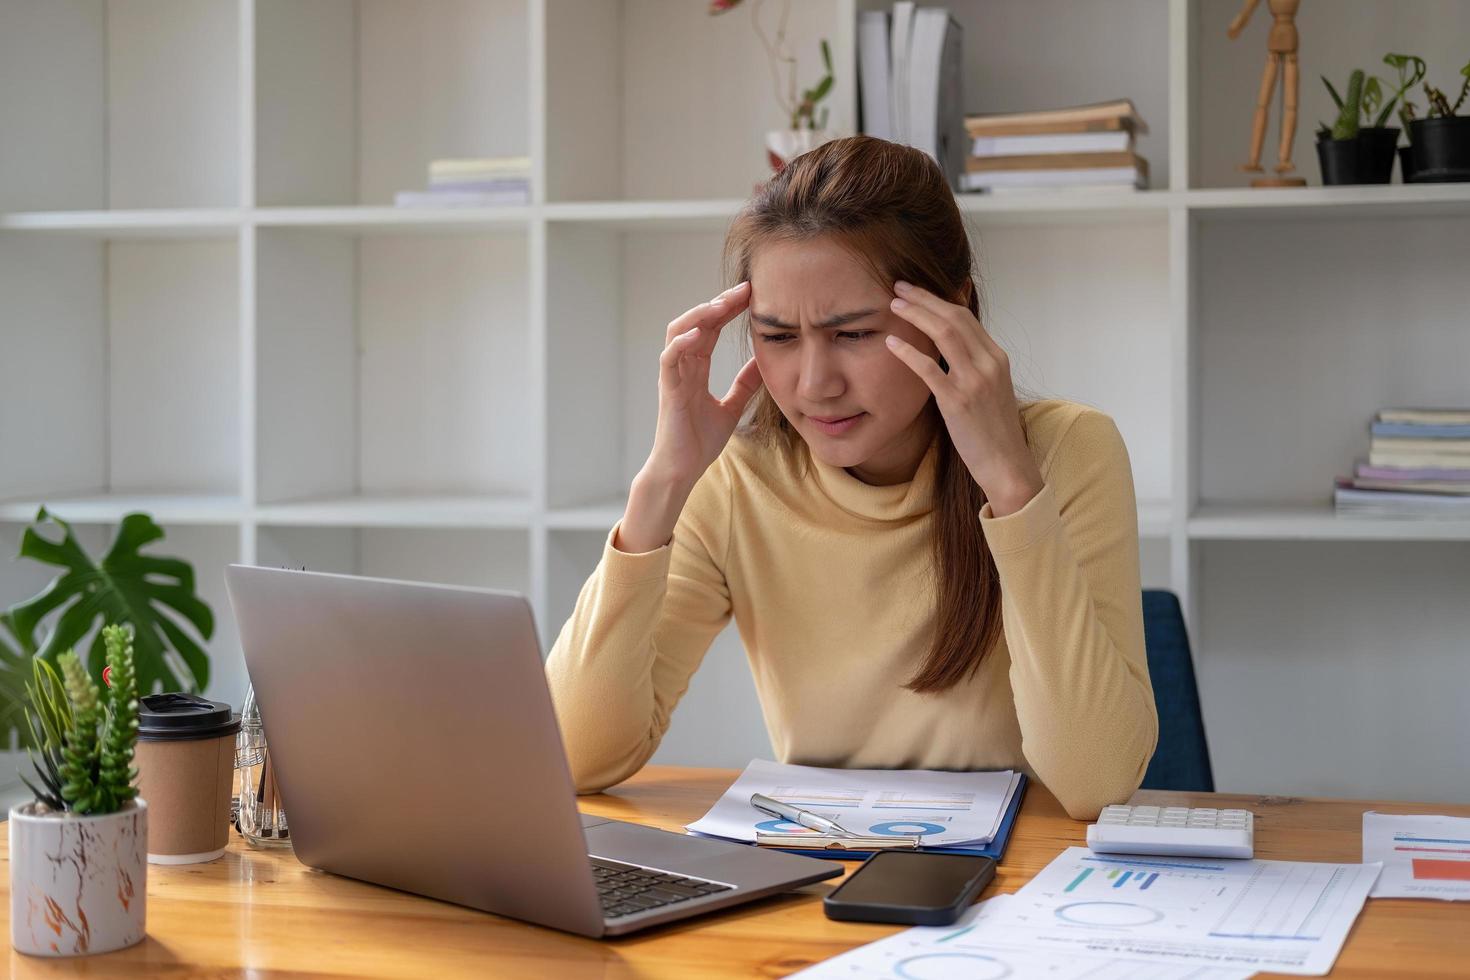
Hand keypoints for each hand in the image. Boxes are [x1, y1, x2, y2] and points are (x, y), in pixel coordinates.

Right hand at [645, 281, 764, 488]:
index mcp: (695, 369)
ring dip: (699, 315)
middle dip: (719, 303)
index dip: (728, 309)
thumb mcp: (732, 407)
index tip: (751, 294)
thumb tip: (764, 364)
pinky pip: (669, 358)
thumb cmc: (699, 442)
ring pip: (678, 332)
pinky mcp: (667, 390)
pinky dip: (682, 342)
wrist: (682, 470)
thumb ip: (744, 385)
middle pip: (697, 323)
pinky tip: (699, 332)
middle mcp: (682, 367)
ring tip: (721, 304)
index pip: (711, 329)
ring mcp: (672, 377)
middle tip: (744, 289)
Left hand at [883, 281, 1042, 515]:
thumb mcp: (991, 389)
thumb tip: (951, 348)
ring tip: (893, 304)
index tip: (916, 291)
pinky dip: (908, 352)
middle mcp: (989, 363)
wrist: (1007, 464)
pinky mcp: (958, 401)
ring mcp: (974, 381)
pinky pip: (929, 369)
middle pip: (953, 317)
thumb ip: (974, 365)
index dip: (938, 300)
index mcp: (997, 357)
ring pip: (943, 334)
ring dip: (915, 314)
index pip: (965, 317)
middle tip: (899, 287)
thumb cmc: (994, 431)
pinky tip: (890, 342)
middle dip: (924, 298)